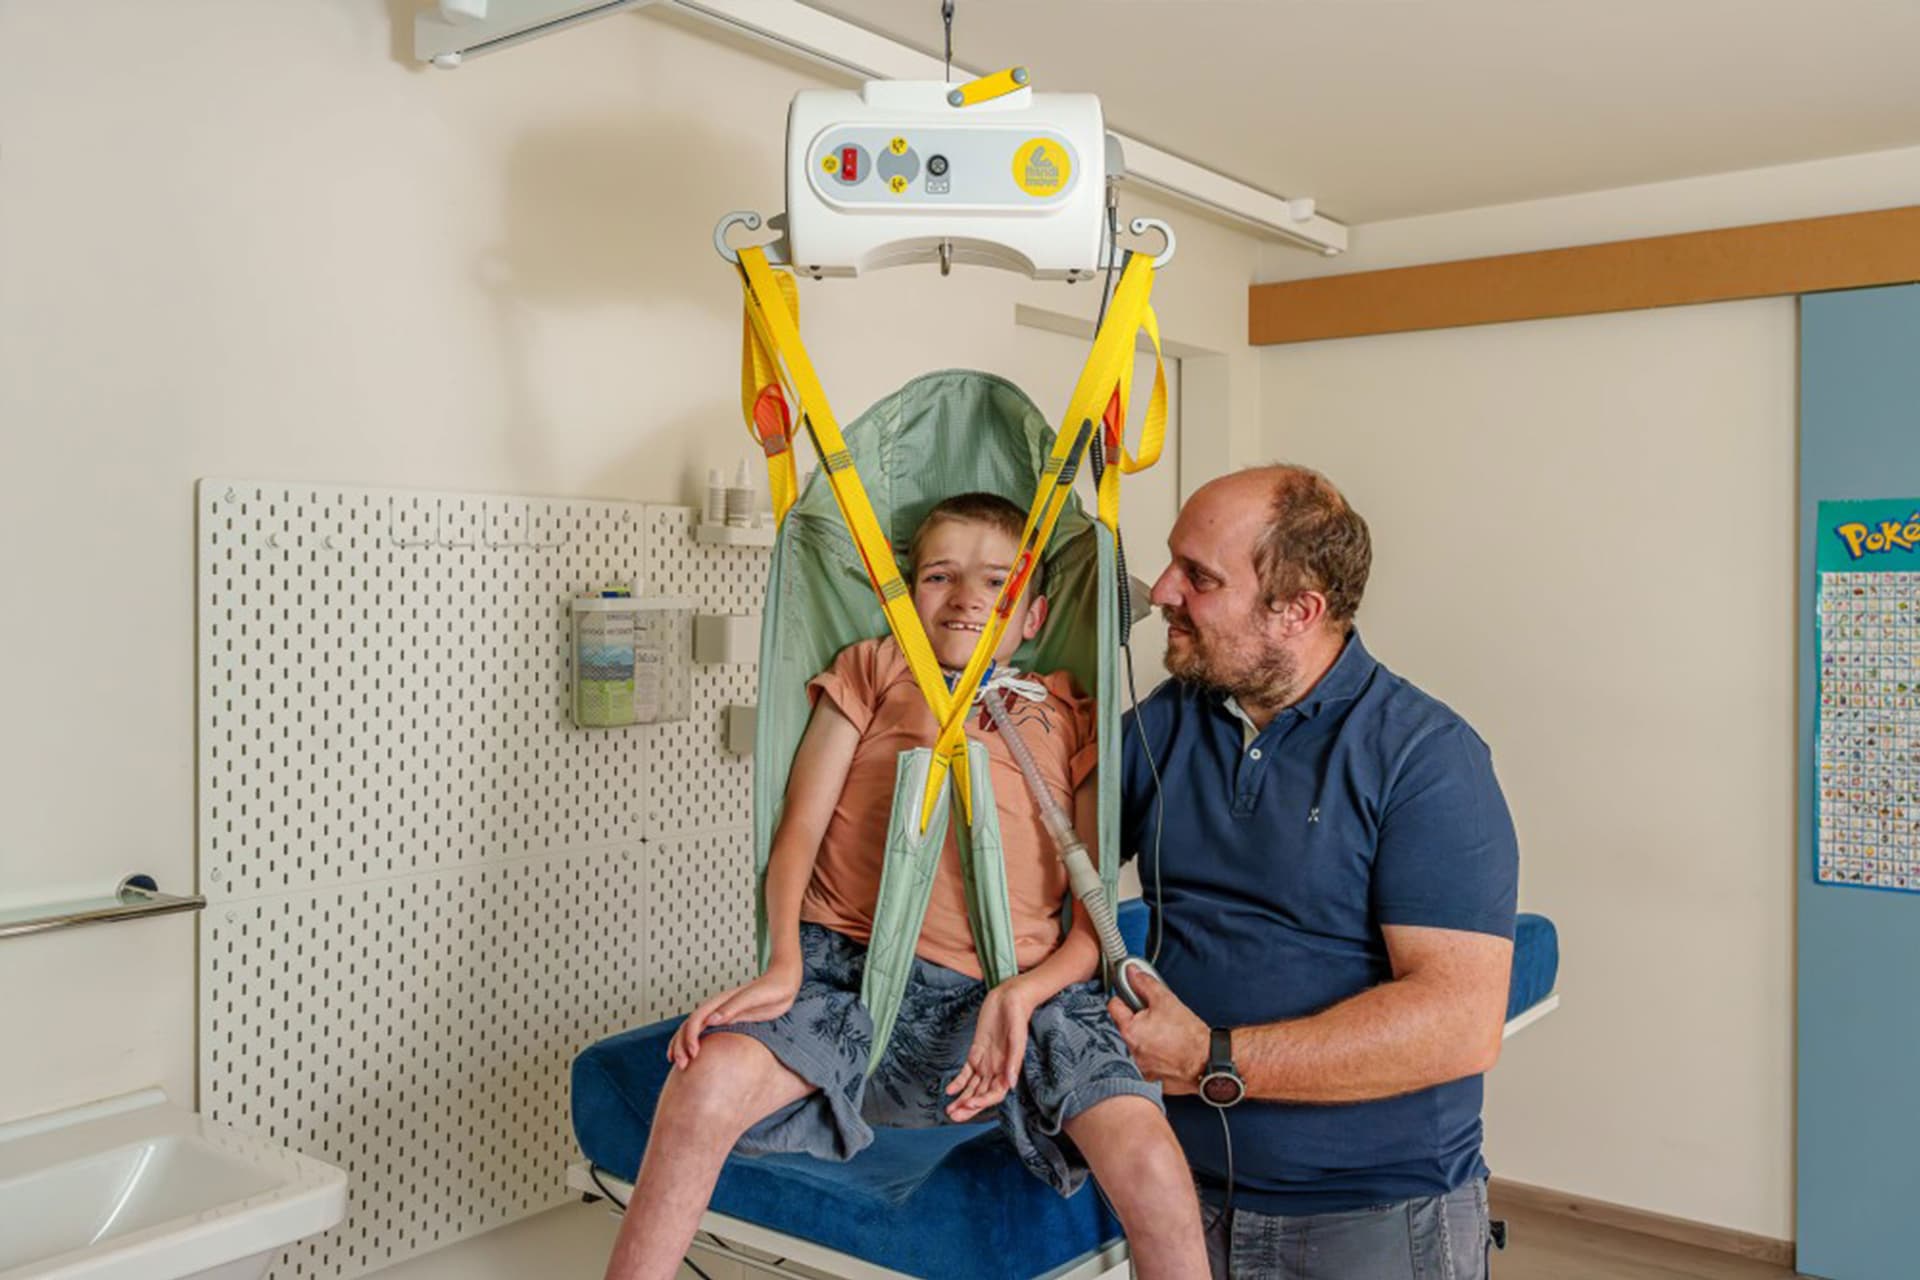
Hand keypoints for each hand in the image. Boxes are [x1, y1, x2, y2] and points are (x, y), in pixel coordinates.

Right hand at [668, 960, 801, 1068]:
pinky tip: (693, 1057)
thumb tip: (711, 1020)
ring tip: (679, 1064)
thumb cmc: (771, 988)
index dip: (690, 1037)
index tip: (693, 1054)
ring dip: (683, 1046)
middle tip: (682, 1065)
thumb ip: (733, 1007)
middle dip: (681, 1045)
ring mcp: (721, 1016)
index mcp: (720, 1002)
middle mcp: (716, 1009)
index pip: (696, 1020)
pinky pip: (706, 1034)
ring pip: (693, 1031)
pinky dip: (695, 1045)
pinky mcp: (729, 1022)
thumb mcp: (754, 997)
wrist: (783, 984)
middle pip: (689, 1026)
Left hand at [945, 979, 1036, 1121]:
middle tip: (953, 1116)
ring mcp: (986, 1061)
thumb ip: (1014, 1061)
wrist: (1010, 996)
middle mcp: (997, 1068)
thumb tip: (1010, 1085)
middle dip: (968, 1107)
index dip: (983, 1102)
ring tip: (949, 1110)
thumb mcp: (1017, 1037)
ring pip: (973, 1087)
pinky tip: (949, 1090)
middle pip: (982, 1094)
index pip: (996, 1093)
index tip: (970, 1106)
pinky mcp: (977, 1052)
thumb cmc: (1017, 1015)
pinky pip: (967, 1072)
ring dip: (962, 1099)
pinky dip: (958, 1082)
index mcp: (1008, 1068)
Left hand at [1107, 971, 1207, 1094]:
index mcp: (1129, 1030)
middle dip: (1136, 1019)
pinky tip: (1166, 1050)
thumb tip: (1132, 973)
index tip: (1132, 996)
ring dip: (1144, 1038)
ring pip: (1135, 1044)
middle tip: (1154, 1017)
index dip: (1124, 997)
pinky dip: (1153, 1055)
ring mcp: (1139, 1066)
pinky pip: (1145, 1061)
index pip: (1113, 1006)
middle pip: (1124, 1026)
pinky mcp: (1149, 1078)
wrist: (1207, 1062)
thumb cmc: (1189, 1036)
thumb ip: (1146, 984)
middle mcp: (1129, 1050)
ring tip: (1163, 1035)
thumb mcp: (1166, 1001)